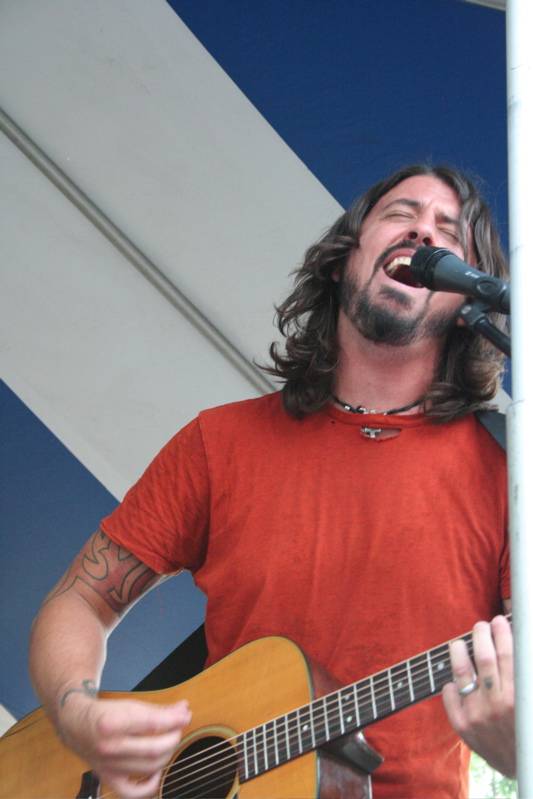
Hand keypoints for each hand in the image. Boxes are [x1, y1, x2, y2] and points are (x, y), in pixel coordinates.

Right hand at [58, 694, 191, 797]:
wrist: (76, 726)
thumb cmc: (106, 714)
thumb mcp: (130, 705)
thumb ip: (158, 710)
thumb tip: (183, 712)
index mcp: (113, 722)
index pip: (153, 724)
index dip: (174, 720)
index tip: (185, 715)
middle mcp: (109, 746)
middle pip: (153, 749)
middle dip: (173, 737)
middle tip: (178, 728)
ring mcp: (108, 765)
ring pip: (149, 767)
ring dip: (167, 755)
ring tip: (169, 742)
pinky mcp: (108, 778)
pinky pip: (133, 792)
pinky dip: (150, 785)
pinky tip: (156, 771)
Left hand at [442, 615, 514, 777]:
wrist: (522, 767)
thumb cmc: (528, 727)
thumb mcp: (529, 698)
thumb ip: (523, 672)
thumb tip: (519, 642)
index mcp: (519, 697)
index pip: (509, 655)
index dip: (503, 634)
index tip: (499, 621)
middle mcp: (498, 705)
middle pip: (484, 657)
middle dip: (481, 635)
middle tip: (481, 626)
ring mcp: (477, 715)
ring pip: (462, 671)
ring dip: (459, 650)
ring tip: (459, 643)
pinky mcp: (463, 726)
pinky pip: (450, 694)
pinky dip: (452, 682)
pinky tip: (456, 679)